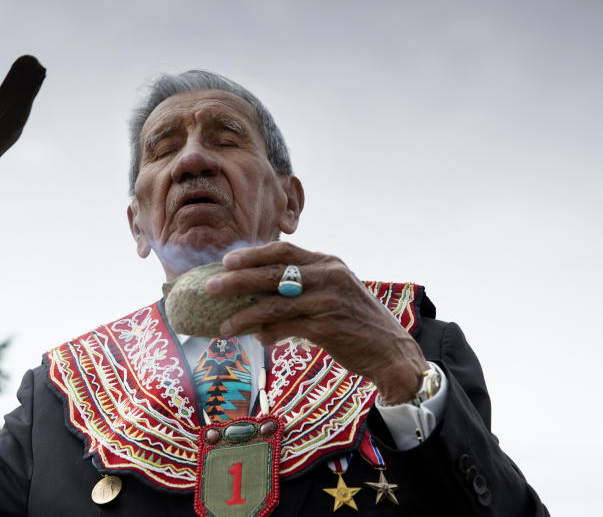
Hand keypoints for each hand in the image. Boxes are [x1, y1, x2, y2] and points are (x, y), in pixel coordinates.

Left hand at [206, 241, 426, 403]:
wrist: (391, 351)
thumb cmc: (356, 322)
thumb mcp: (334, 293)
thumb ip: (302, 289)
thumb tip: (259, 298)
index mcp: (328, 263)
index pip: (284, 251)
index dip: (253, 255)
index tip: (227, 260)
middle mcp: (329, 276)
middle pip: (273, 273)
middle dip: (238, 280)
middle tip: (211, 286)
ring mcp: (329, 300)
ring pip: (274, 303)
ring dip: (245, 315)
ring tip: (223, 325)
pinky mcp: (328, 326)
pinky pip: (287, 327)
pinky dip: (269, 333)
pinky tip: (257, 339)